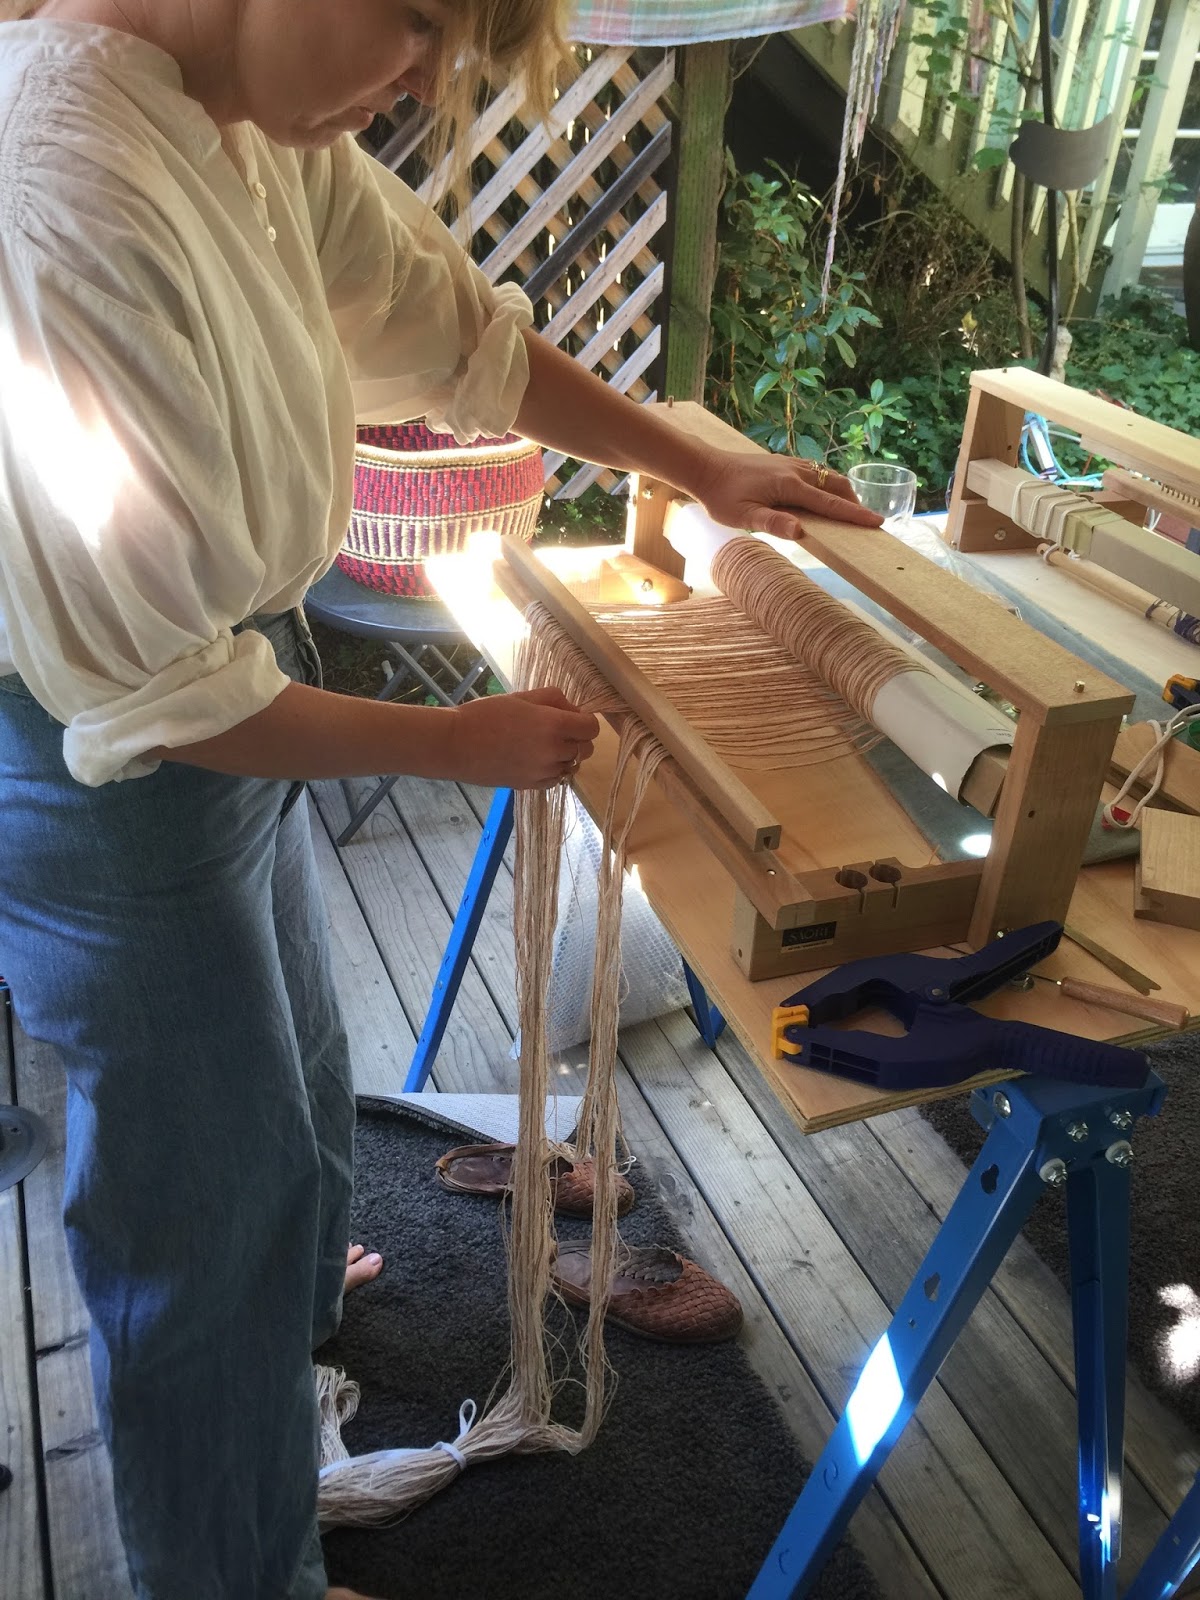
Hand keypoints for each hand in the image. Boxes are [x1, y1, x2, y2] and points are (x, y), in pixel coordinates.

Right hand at [449, 688, 599, 789]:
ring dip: (565, 756)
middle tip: (556, 730)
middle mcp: (554, 751)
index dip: (585, 721)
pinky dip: (553, 770)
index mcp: (553, 724)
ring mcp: (543, 772)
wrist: (457, 744)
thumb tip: (574, 710)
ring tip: (541, 745)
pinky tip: (535, 759)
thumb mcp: (522, 697)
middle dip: (577, 738)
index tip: (572, 717)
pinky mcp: (532, 786)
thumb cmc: (486, 714)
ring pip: (572, 766)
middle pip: (586, 749)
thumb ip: (553, 699)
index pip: (592, 728)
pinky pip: (556, 779)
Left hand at [691, 449, 883, 541]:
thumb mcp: (743, 517)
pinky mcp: (785, 463)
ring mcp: (791, 464)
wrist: (706, 468)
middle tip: (865, 521)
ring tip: (849, 511)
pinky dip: (828, 485)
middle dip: (854, 503)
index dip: (854, 515)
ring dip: (843, 492)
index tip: (876, 522)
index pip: (830, 504)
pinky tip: (824, 496)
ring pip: (828, 476)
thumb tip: (800, 532)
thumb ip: (772, 523)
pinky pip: (816, 472)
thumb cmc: (721, 497)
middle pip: (836, 486)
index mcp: (789, 486)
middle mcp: (796, 471)